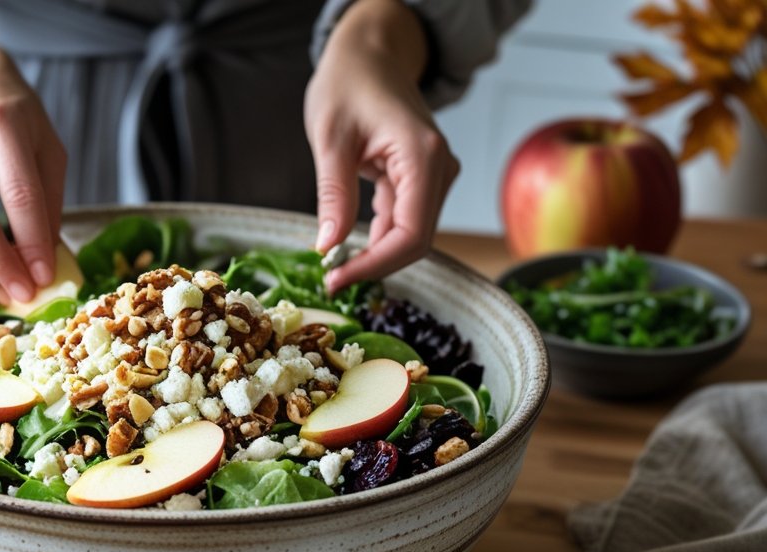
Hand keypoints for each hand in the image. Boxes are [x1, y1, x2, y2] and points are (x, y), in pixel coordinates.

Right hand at [0, 17, 65, 304]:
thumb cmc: (15, 120)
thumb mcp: (47, 148)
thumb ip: (49, 202)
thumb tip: (46, 261)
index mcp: (1, 123)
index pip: (18, 194)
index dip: (31, 242)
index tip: (44, 277)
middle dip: (0, 265)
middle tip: (22, 295)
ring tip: (2, 291)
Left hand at [305, 0, 458, 294]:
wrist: (370, 55)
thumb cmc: (349, 83)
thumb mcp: (330, 139)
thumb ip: (333, 194)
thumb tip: (328, 246)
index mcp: (423, 156)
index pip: (411, 233)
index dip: (376, 265)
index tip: (337, 279)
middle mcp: (439, 168)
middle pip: (416, 240)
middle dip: (375, 265)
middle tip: (331, 281)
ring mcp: (434, 175)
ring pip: (410, 234)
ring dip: (375, 255)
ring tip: (335, 268)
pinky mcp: (421, 179)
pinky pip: (403, 220)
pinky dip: (376, 238)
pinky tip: (347, 248)